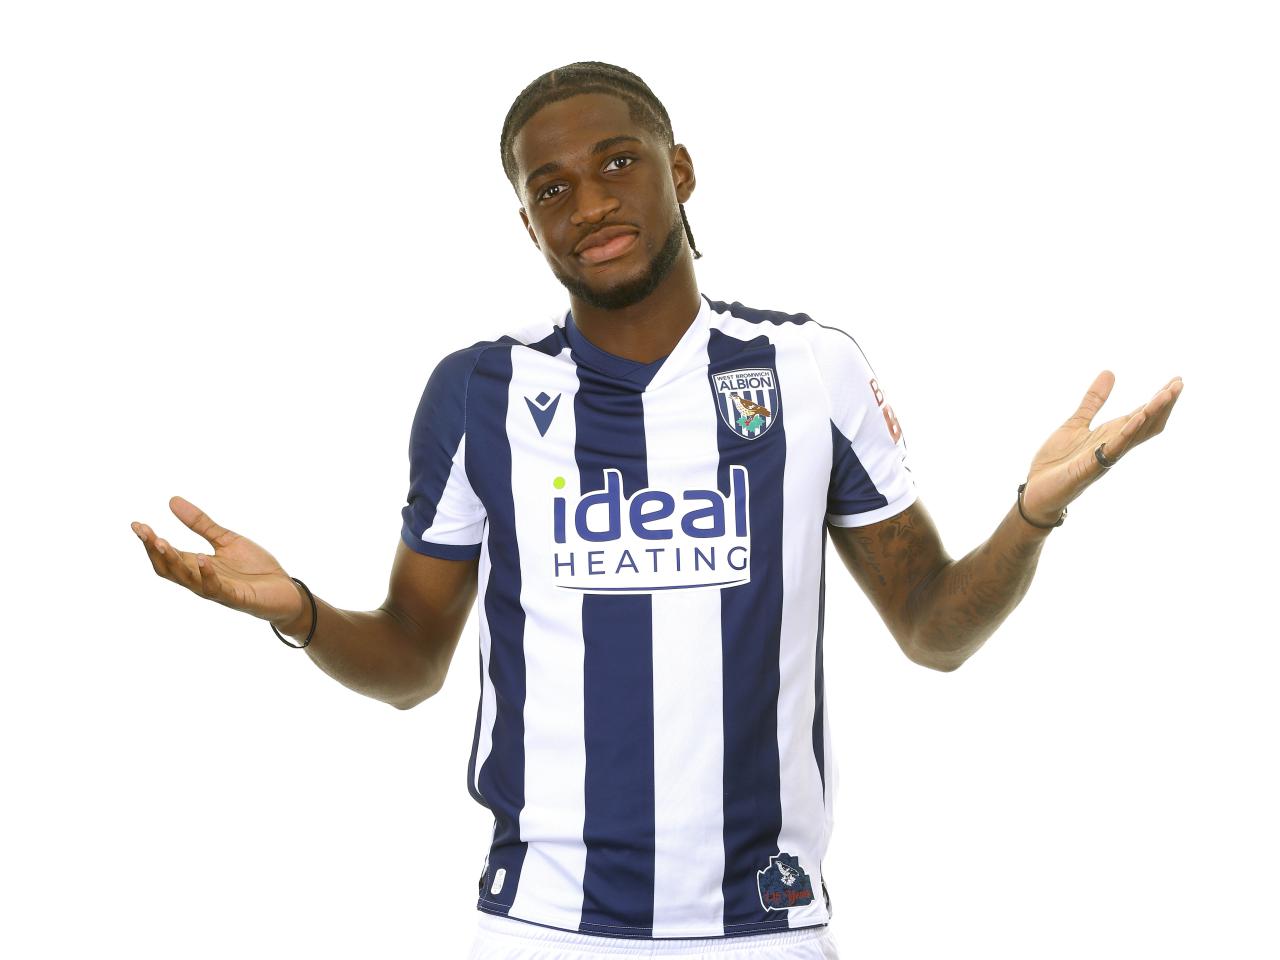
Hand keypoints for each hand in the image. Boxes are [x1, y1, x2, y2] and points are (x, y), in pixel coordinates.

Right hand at [131, 496, 303, 626]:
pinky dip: (207, 574)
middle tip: (144, 531)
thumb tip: (172, 500)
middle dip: (154, 550)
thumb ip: (201, 524)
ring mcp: (218, 590)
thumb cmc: (255, 569)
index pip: (166, 554)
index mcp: (197, 566)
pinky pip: (216, 588)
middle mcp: (202, 579)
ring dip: (173, 561)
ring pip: (187, 579)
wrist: (286, 591)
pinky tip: (201, 558)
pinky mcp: (236, 598)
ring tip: (161, 541)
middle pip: (169, 568)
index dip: (150, 541)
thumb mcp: (227, 540)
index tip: (136, 524)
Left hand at [1020, 371, 1183, 524]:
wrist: (1036, 491)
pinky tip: (1135, 419)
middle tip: (1178, 383)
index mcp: (1111, 435)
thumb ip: (1093, 401)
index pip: (1142, 415)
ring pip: (1134, 434)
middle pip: (1146, 424)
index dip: (1159, 400)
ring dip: (1150, 414)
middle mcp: (1113, 446)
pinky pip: (1111, 450)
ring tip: (1165, 394)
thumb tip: (1110, 372)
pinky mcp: (1088, 469)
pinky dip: (1124, 435)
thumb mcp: (1076, 423)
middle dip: (1163, 404)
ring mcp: (1103, 458)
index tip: (1177, 381)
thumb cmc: (1058, 461)